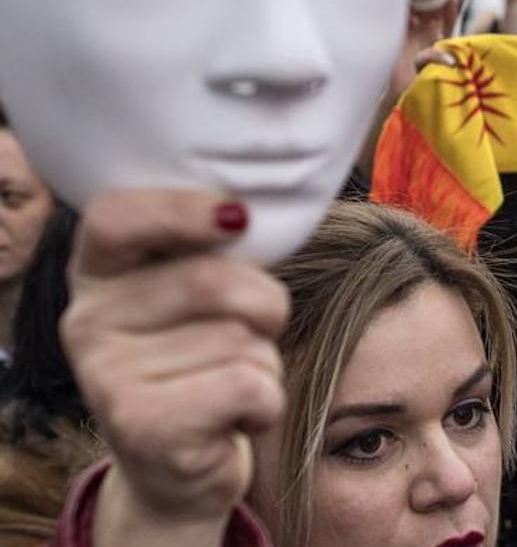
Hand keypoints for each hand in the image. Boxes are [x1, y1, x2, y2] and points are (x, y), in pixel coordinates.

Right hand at [61, 191, 289, 537]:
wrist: (179, 471)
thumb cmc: (203, 363)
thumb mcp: (197, 297)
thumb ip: (208, 251)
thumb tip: (240, 212)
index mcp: (97, 275)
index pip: (115, 216)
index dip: (182, 209)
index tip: (237, 217)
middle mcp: (86, 322)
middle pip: (212, 280)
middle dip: (265, 305)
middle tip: (252, 335)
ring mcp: (106, 378)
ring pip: (241, 339)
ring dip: (265, 362)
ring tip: (227, 386)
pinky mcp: (142, 427)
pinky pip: (250, 386)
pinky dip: (267, 403)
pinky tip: (234, 420)